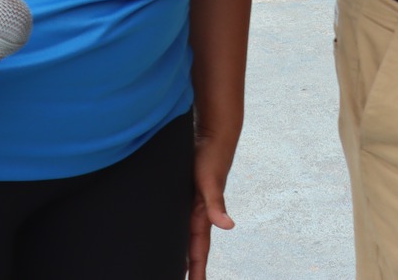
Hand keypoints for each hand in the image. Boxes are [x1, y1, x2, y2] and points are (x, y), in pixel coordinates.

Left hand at [186, 122, 237, 279]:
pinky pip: (179, 220)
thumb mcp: (210, 180)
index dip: (196, 271)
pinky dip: (175, 232)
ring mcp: (192, 204)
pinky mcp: (185, 193)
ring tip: (175, 267)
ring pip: (185, 235)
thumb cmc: (212, 155)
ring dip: (182, 252)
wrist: (213, 132)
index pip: (198, 252)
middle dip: (188, 268)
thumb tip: (229, 226)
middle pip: (191, 249)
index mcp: (203, 215)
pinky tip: (169, 234)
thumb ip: (216, 204)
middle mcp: (198, 213)